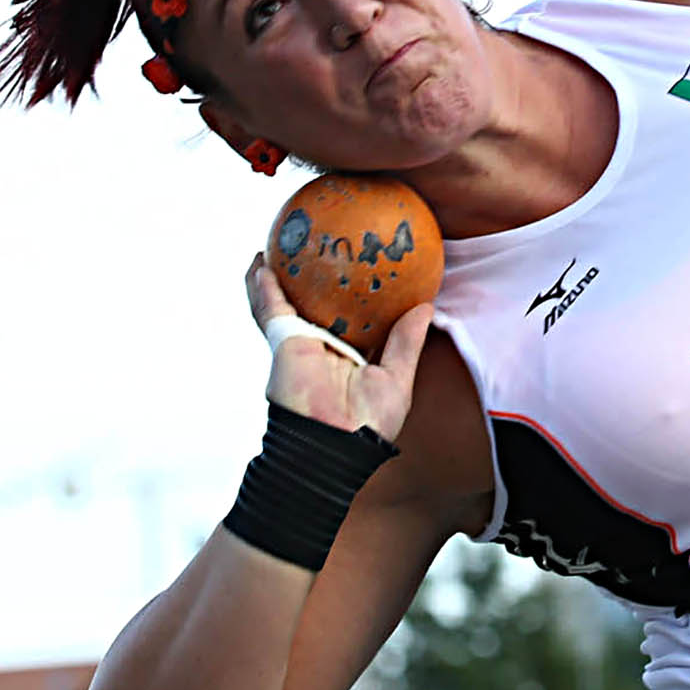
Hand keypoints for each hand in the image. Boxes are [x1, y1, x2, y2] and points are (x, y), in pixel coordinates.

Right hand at [245, 253, 431, 442]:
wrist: (337, 444)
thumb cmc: (369, 422)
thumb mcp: (397, 378)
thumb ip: (407, 343)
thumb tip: (426, 306)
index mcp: (347, 354)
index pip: (347, 319)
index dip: (349, 296)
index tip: (358, 267)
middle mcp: (321, 347)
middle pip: (312, 305)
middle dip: (309, 279)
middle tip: (314, 246)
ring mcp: (299, 345)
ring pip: (281, 303)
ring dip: (275, 276)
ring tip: (276, 245)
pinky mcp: (283, 344)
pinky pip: (269, 309)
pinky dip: (262, 286)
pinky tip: (262, 263)